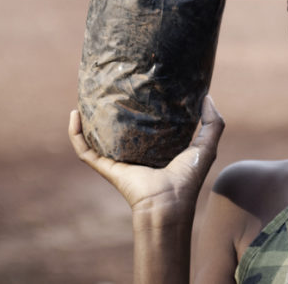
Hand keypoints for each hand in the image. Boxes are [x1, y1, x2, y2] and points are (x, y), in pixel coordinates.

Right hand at [68, 95, 224, 217]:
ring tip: (85, 97)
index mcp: (155, 147)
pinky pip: (83, 149)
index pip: (144, 123)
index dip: (140, 105)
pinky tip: (74, 114)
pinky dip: (75, 134)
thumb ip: (213, 123)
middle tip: (107, 86)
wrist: (169, 203)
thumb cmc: (188, 178)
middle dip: (109, 109)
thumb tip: (207, 96)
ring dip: (86, 120)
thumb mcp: (206, 146)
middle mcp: (133, 152)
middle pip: (116, 128)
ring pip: (95, 136)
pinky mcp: (105, 167)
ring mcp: (116, 160)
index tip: (137, 84)